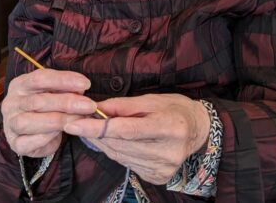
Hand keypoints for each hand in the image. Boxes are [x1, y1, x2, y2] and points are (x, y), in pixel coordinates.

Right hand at [2, 68, 97, 157]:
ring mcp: (10, 123)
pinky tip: (62, 134)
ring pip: (30, 122)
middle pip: (38, 101)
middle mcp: (11, 103)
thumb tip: (81, 88)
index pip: (40, 78)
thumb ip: (64, 89)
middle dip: (67, 103)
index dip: (64, 80)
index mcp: (20, 84)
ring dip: (59, 120)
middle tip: (89, 105)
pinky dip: (46, 138)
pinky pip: (28, 142)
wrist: (29, 131)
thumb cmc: (44, 106)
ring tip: (79, 119)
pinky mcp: (14, 143)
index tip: (86, 84)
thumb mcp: (53, 92)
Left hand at [63, 94, 210, 184]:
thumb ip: (123, 105)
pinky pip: (127, 163)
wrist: (200, 131)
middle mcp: (168, 152)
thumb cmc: (175, 109)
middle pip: (120, 145)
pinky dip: (115, 151)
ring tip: (92, 129)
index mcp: (169, 127)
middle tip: (77, 121)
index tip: (75, 123)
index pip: (126, 129)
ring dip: (102, 143)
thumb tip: (96, 108)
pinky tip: (112, 141)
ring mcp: (163, 168)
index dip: (98, 127)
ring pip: (120, 156)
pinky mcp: (158, 177)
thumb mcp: (153, 99)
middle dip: (95, 133)